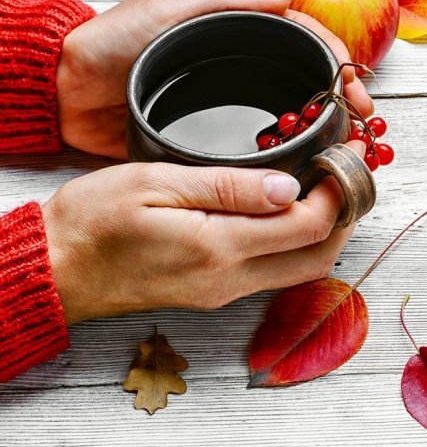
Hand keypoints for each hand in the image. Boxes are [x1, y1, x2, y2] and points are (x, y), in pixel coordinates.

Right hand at [42, 142, 365, 324]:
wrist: (56, 268)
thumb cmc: (93, 220)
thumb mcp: (157, 185)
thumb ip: (230, 188)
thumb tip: (292, 188)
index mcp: (219, 248)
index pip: (309, 225)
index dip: (340, 189)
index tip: (348, 154)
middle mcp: (230, 279)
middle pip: (320, 256)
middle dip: (346, 215)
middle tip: (349, 172)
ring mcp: (224, 291)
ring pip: (303, 268)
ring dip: (326, 230)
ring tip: (328, 185)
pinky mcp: (215, 291)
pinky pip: (276, 271)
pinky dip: (298, 241)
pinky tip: (290, 210)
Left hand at [56, 0, 373, 158]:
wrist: (71, 90)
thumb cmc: (114, 41)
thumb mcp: (169, 7)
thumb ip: (225, 1)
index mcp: (236, 30)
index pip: (302, 37)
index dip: (336, 56)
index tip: (354, 82)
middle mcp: (241, 65)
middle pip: (307, 77)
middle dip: (343, 95)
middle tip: (364, 119)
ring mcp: (232, 102)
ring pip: (292, 110)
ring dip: (326, 123)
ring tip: (350, 141)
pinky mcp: (217, 136)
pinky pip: (263, 141)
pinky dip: (292, 149)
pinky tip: (311, 159)